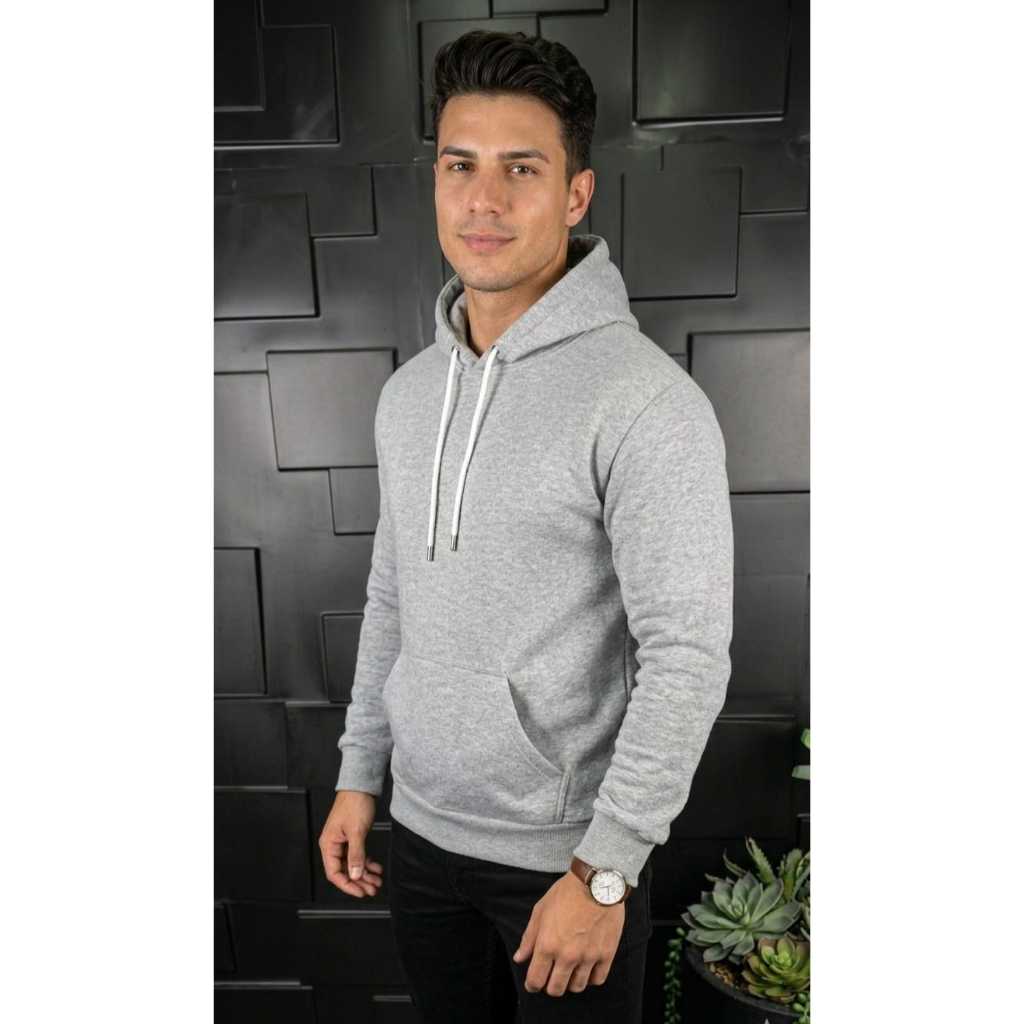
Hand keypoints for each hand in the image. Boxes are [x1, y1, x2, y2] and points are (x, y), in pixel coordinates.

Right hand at [318, 789, 384, 896]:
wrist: (361, 786)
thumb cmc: (354, 803)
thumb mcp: (356, 831)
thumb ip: (356, 855)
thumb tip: (355, 875)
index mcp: (328, 844)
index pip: (334, 873)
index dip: (347, 885)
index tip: (360, 892)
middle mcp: (333, 845)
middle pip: (344, 871)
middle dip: (359, 882)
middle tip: (372, 890)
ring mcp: (343, 842)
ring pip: (352, 865)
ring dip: (364, 874)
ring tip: (377, 882)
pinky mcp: (352, 838)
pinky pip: (357, 856)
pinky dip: (367, 863)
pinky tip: (376, 868)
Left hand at [511, 872, 625, 995]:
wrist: (596, 882)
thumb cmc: (566, 893)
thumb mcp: (541, 910)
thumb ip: (529, 937)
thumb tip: (520, 958)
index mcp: (547, 945)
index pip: (536, 980)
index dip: (532, 985)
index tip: (534, 983)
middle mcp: (567, 956)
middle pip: (556, 989)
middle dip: (550, 986)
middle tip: (551, 977)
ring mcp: (588, 957)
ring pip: (577, 987)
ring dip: (571, 983)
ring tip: (570, 972)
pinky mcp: (606, 954)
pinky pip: (598, 979)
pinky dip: (591, 978)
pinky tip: (587, 968)